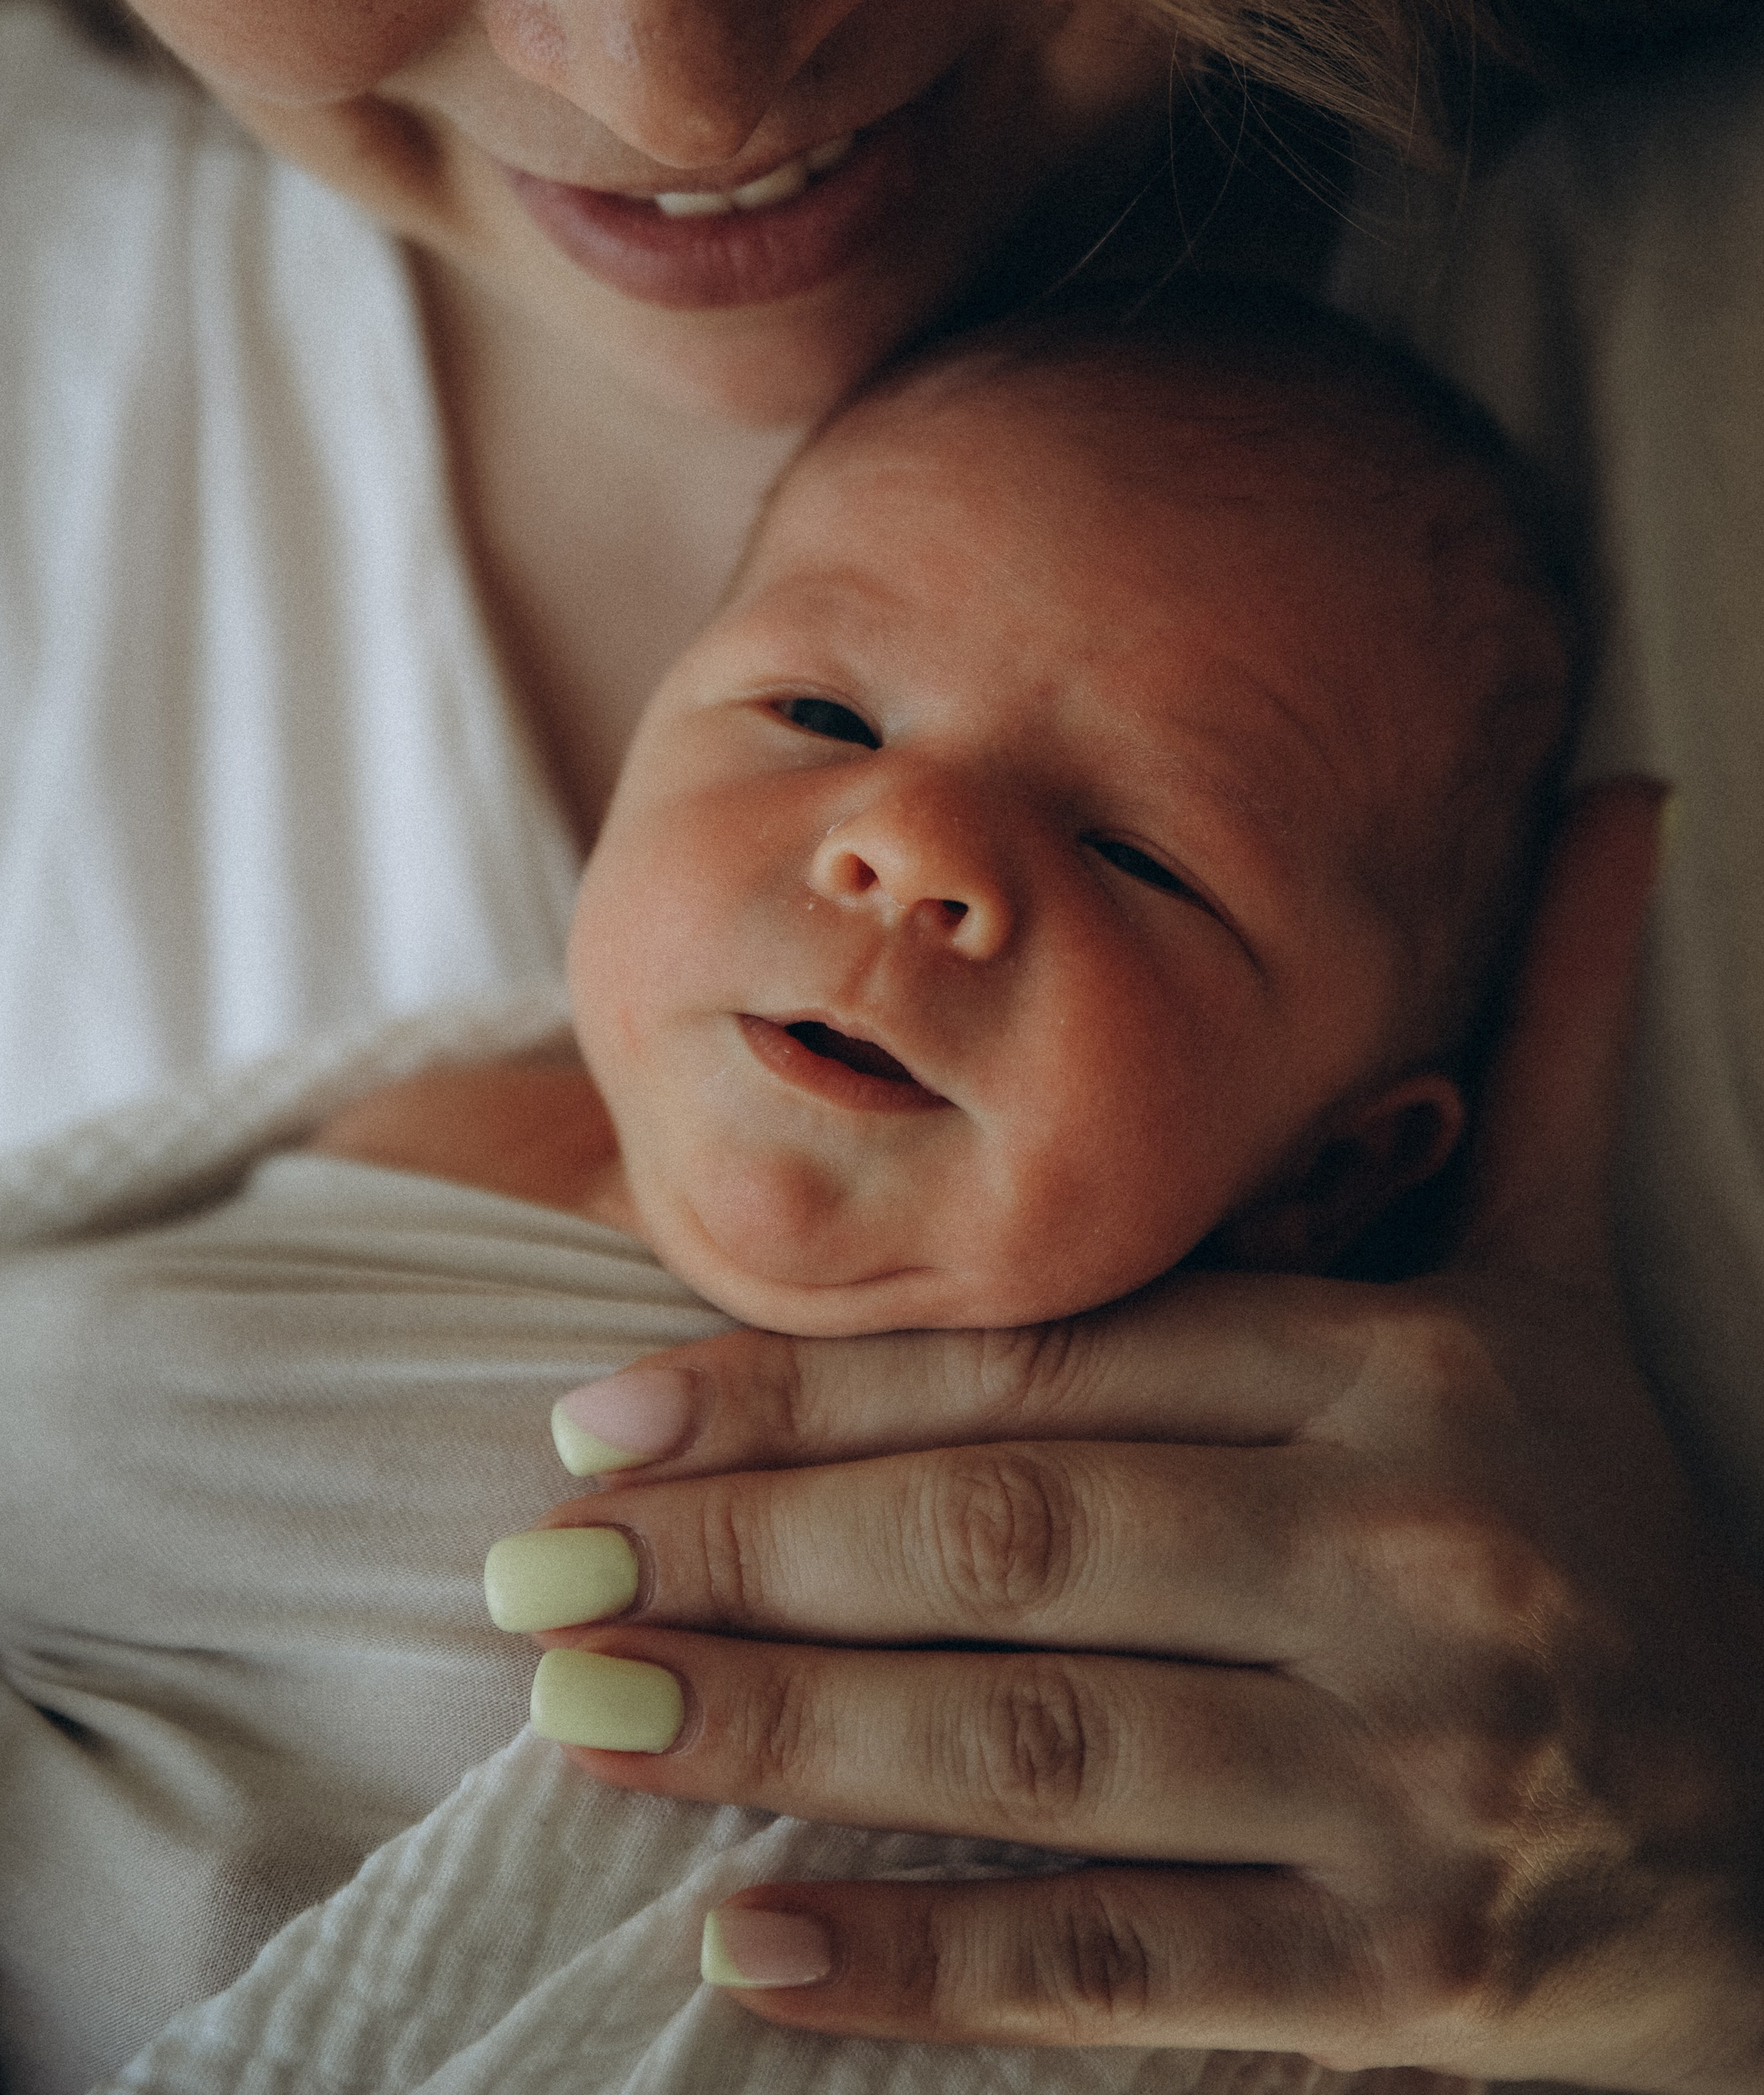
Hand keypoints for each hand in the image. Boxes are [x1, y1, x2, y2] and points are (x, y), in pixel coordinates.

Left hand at [525, 784, 1763, 2086]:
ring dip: (781, 1735)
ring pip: (1038, 1748)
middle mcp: (1416, 1560)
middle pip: (1010, 1542)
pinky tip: (748, 1950)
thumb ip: (1557, 1054)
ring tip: (580, 1717)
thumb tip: (1625, 803)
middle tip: (528, 1569)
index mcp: (1419, 1373)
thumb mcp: (1570, 1279)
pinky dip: (927, 1966)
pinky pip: (1129, 1969)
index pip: (1051, 1368)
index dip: (808, 1388)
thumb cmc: (1613, 1524)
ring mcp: (1418, 1781)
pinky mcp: (1415, 1975)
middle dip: (742, 1553)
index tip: (598, 1407)